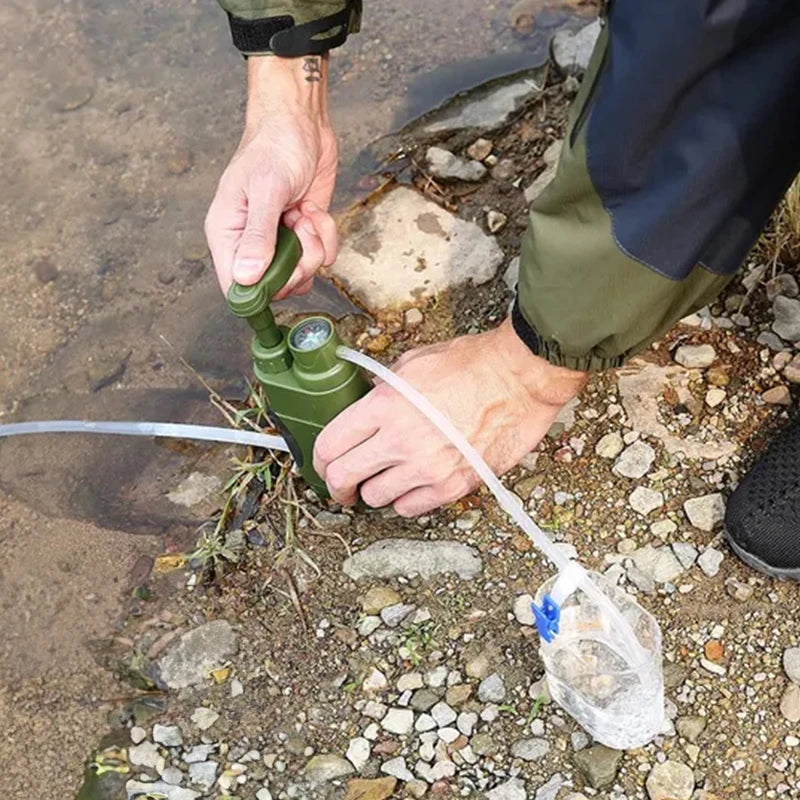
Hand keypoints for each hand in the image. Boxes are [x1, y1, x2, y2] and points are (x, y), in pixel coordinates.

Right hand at [206, 55, 338, 297]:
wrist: (301, 121)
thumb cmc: (274, 145)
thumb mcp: (266, 190)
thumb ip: (258, 236)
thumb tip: (246, 277)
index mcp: (228, 234)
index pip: (235, 286)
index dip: (260, 292)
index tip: (282, 274)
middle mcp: (251, 242)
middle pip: (275, 287)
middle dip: (297, 265)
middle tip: (301, 234)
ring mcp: (280, 240)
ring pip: (302, 273)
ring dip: (314, 248)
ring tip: (306, 215)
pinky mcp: (304, 233)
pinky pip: (321, 256)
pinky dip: (326, 236)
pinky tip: (314, 210)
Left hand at [313, 318, 587, 515]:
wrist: (520, 380)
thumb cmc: (472, 364)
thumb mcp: (413, 362)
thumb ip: (382, 388)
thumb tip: (365, 401)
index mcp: (384, 406)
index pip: (330, 444)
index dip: (319, 459)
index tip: (323, 464)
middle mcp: (399, 440)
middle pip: (344, 477)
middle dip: (337, 485)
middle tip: (341, 486)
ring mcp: (426, 467)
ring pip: (375, 497)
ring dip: (375, 489)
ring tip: (387, 477)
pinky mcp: (452, 486)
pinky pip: (410, 509)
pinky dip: (405, 500)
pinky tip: (412, 485)